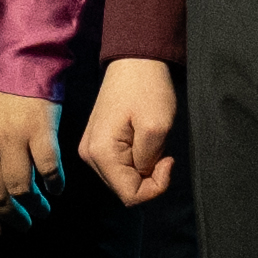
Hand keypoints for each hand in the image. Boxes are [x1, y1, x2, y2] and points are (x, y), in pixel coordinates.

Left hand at [0, 81, 60, 231]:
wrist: (18, 51)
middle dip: (11, 217)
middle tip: (24, 224)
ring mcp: (11, 137)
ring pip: (21, 188)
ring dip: (34, 206)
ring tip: (42, 210)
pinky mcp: (39, 130)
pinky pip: (47, 169)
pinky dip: (54, 184)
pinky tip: (57, 188)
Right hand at [82, 59, 182, 208]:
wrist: (135, 60)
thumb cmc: (147, 88)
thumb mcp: (157, 127)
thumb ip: (148, 163)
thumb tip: (143, 176)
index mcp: (101, 153)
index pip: (130, 196)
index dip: (155, 187)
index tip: (168, 160)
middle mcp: (89, 155)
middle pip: (124, 189)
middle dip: (149, 177)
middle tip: (163, 151)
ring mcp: (91, 149)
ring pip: (123, 178)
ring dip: (143, 167)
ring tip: (152, 141)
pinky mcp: (98, 142)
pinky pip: (120, 165)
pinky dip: (137, 159)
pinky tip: (143, 140)